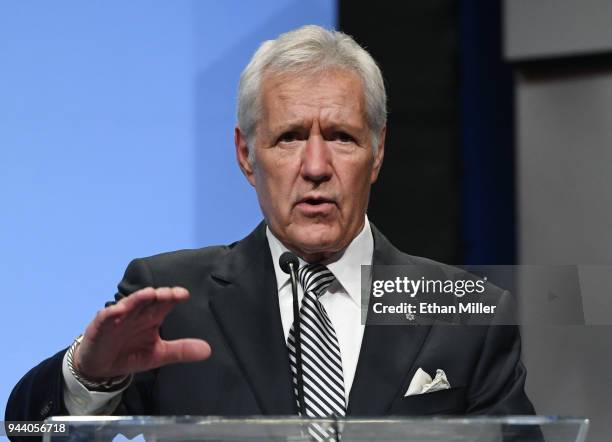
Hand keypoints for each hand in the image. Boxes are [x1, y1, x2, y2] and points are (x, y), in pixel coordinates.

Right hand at [73, 287, 210, 379]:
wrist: (102, 367)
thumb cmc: (131, 353)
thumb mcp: (159, 354)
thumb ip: (181, 350)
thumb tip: (208, 350)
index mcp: (151, 317)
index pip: (164, 303)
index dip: (172, 297)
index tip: (184, 294)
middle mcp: (136, 313)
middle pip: (148, 300)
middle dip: (158, 295)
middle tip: (169, 293)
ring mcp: (118, 318)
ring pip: (128, 304)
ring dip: (137, 298)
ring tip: (148, 294)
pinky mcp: (100, 327)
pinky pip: (105, 318)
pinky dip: (111, 313)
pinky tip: (117, 311)